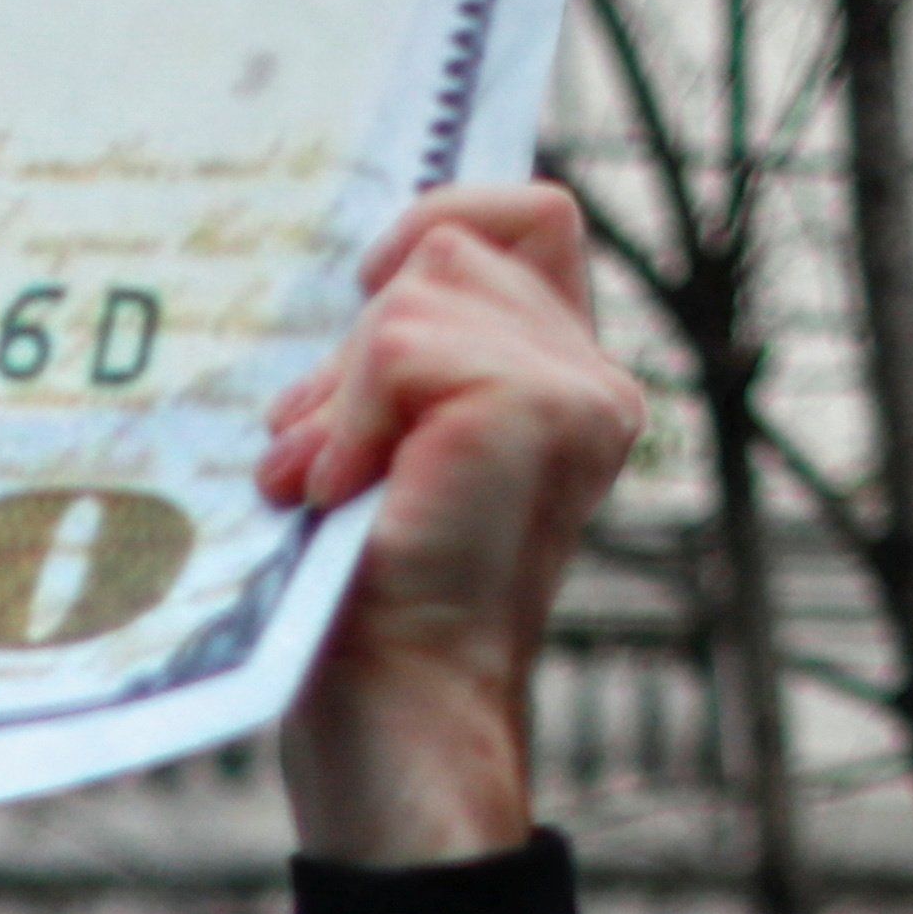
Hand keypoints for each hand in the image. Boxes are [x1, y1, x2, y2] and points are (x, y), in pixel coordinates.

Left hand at [262, 185, 640, 868]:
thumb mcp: (384, 437)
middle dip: (358, 341)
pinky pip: (398, 344)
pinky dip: (347, 417)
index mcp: (565, 381)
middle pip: (455, 242)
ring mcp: (577, 394)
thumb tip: (363, 269)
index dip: (445, 214)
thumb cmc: (373, 590)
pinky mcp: (536, 407)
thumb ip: (401, 355)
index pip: (532, 217)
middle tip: (318, 455)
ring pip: (419, 288)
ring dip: (342, 390)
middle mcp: (594, 382)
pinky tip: (343, 494)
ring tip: (326, 484)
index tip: (364, 283)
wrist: (393, 699)